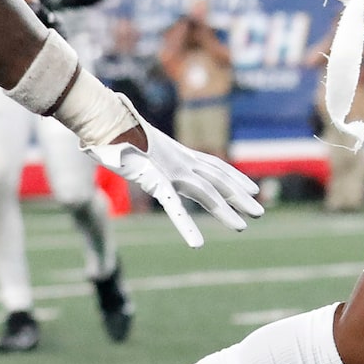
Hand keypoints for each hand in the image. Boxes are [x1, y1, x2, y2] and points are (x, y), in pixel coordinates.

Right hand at [91, 126, 263, 246]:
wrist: (104, 119)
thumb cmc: (113, 128)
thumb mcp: (137, 140)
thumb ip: (143, 149)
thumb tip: (129, 146)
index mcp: (178, 153)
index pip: (215, 165)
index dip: (234, 177)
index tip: (252, 187)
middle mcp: (181, 161)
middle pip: (218, 179)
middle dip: (239, 195)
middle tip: (259, 211)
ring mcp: (171, 170)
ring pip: (207, 193)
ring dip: (225, 211)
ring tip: (242, 227)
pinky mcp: (155, 181)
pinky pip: (175, 208)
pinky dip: (186, 226)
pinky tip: (197, 244)